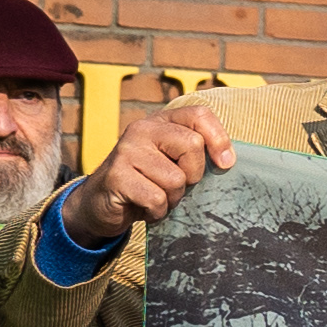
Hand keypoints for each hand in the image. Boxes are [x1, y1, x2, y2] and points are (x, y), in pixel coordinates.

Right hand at [60, 95, 229, 256]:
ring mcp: (127, 151)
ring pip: (176, 179)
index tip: (225, 164)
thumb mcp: (171, 163)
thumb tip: (227, 160)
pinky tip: (142, 207)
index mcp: (160, 122)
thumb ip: (194, 154)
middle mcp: (142, 130)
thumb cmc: (145, 184)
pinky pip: (157, 198)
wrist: (99, 204)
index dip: (219, 138)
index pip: (199, 115)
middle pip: (192, 146)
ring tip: (154, 197)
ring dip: (171, 199)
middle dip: (192, 176)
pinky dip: (156, 212)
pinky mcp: (116, 176)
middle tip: (174, 186)